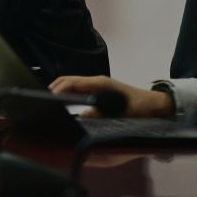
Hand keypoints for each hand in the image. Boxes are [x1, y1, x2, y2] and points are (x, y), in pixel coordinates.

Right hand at [50, 75, 174, 118]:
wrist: (155, 104)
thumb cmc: (140, 107)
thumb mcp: (121, 112)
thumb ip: (101, 113)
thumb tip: (82, 115)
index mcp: (100, 83)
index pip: (73, 82)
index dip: (58, 89)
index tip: (48, 97)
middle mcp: (96, 82)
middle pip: (69, 80)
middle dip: (54, 87)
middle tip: (41, 99)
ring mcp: (97, 86)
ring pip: (72, 84)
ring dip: (60, 89)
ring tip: (48, 101)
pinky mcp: (98, 91)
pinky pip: (78, 90)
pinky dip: (67, 93)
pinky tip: (63, 103)